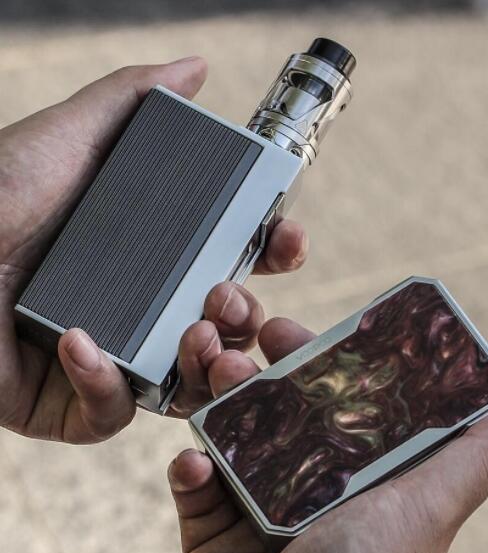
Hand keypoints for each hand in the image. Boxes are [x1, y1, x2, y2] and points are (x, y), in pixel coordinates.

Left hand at [0, 59, 307, 442]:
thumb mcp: (68, 139)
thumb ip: (133, 101)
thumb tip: (194, 68)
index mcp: (150, 262)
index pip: (229, 267)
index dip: (266, 257)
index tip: (286, 241)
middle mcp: (138, 315)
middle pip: (222, 333)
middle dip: (245, 321)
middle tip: (229, 300)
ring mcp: (107, 363)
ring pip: (187, 388)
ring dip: (206, 367)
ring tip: (196, 336)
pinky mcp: (66, 406)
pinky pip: (112, 415)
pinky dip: (105, 386)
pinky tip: (76, 341)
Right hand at [166, 317, 487, 552]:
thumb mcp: (424, 512)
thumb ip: (475, 461)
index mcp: (360, 481)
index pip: (345, 405)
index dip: (328, 363)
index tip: (306, 333)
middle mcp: (312, 492)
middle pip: (285, 413)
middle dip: (261, 373)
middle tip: (245, 343)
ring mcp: (260, 511)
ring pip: (234, 437)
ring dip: (219, 402)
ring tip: (214, 376)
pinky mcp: (216, 532)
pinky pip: (196, 488)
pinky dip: (190, 473)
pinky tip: (195, 464)